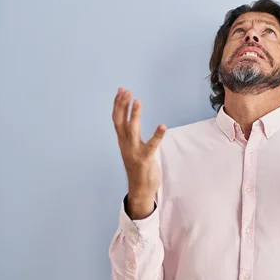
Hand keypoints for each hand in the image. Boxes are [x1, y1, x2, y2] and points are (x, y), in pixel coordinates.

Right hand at [112, 88, 165, 214]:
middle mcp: (125, 145)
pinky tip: (163, 126)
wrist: (140, 189)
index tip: (121, 90)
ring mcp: (134, 152)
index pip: (117, 119)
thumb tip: (130, 120)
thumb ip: (130, 135)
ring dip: (134, 115)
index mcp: (122, 141)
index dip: (118, 104)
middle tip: (126, 91)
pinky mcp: (145, 159)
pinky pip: (151, 145)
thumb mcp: (132, 147)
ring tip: (138, 101)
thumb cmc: (138, 166)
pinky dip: (157, 135)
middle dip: (122, 105)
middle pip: (120, 121)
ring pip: (132, 130)